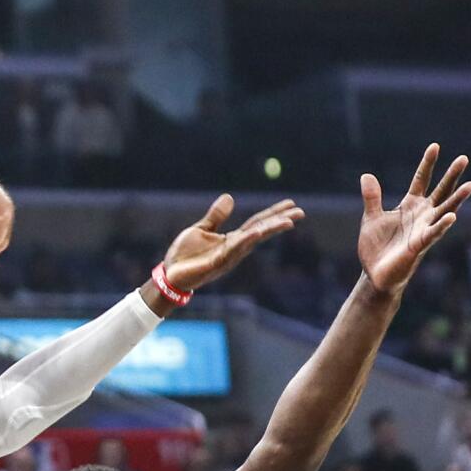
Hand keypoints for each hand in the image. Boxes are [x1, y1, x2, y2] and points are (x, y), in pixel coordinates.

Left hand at [163, 196, 303, 290]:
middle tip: (301, 212)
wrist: (169, 274)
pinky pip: (233, 250)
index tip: (291, 203)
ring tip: (288, 221)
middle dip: (280, 222)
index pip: (257, 223)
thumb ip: (216, 216)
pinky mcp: (216, 263)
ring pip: (252, 241)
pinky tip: (257, 233)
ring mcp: (227, 256)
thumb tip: (230, 197)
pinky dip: (246, 241)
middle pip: (261, 231)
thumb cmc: (184, 254)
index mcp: (232, 239)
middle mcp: (234, 248)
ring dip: (269, 230)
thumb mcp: (200, 229)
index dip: (273, 213)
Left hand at [358, 144, 470, 294]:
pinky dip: (441, 225)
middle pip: (439, 191)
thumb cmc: (376, 247)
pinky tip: (452, 215)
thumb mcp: (371, 217)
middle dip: (451, 176)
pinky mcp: (419, 246)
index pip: (421, 180)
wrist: (375, 274)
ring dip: (457, 198)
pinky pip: (433, 234)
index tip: (435, 146)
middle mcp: (421, 215)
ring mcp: (422, 230)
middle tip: (464, 158)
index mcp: (409, 206)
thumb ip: (372, 197)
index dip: (427, 164)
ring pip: (444, 210)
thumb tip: (367, 175)